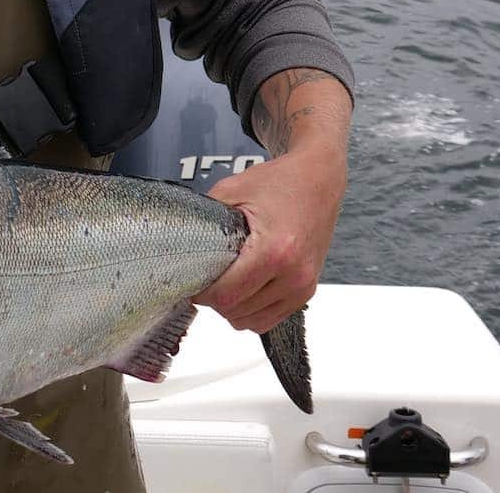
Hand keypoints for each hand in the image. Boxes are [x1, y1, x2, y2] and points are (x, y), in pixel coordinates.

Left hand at [193, 144, 344, 332]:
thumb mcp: (232, 191)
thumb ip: (205, 221)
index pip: (227, 296)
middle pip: (237, 312)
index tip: (193, 282)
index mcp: (275, 251)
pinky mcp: (307, 291)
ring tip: (224, 284)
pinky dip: (251, 312)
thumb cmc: (279, 182)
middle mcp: (294, 274)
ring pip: (253, 322)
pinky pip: (270, 319)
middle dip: (214, 301)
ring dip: (232, 309)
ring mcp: (304, 286)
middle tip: (206, 280)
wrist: (319, 179)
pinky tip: (242, 291)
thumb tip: (180, 248)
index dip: (202, 295)